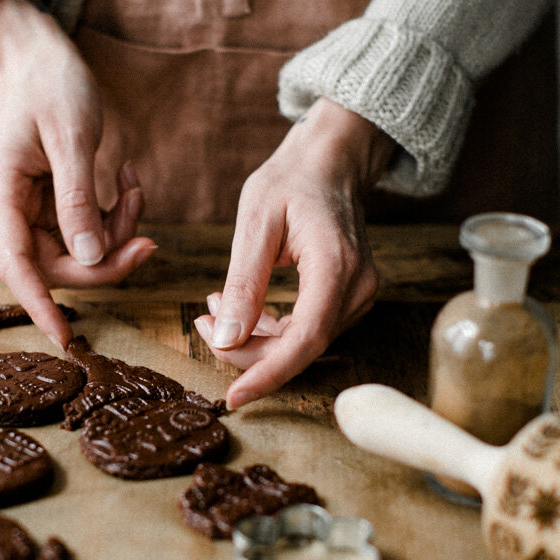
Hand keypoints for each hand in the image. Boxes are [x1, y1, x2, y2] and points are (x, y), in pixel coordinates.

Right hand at [0, 0, 155, 346]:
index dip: (41, 307)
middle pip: (57, 265)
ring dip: (115, 230)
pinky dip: (113, 214)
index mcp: (1, 195)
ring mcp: (28, 208)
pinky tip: (126, 179)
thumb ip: (78, 200)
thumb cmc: (51, 83)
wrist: (38, 50)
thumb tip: (89, 258)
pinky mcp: (49, 201)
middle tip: (150, 239)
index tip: (66, 340)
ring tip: (133, 185)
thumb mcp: (72, 137)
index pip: (17, 267)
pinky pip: (85, 228)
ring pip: (78, 249)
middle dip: (107, 257)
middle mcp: (9, 210)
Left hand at [194, 99, 394, 407]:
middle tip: (201, 324)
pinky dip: (271, 328)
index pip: (304, 340)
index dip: (267, 374)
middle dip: (247, 350)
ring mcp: (358, 295)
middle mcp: (356, 289)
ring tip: (214, 305)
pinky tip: (241, 307)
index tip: (233, 398)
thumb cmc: (292, 181)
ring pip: (302, 343)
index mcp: (337, 268)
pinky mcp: (348, 297)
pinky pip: (307, 329)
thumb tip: (225, 339)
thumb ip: (243, 284)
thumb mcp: (255, 223)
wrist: (330, 161)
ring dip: (256, 338)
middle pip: (300, 347)